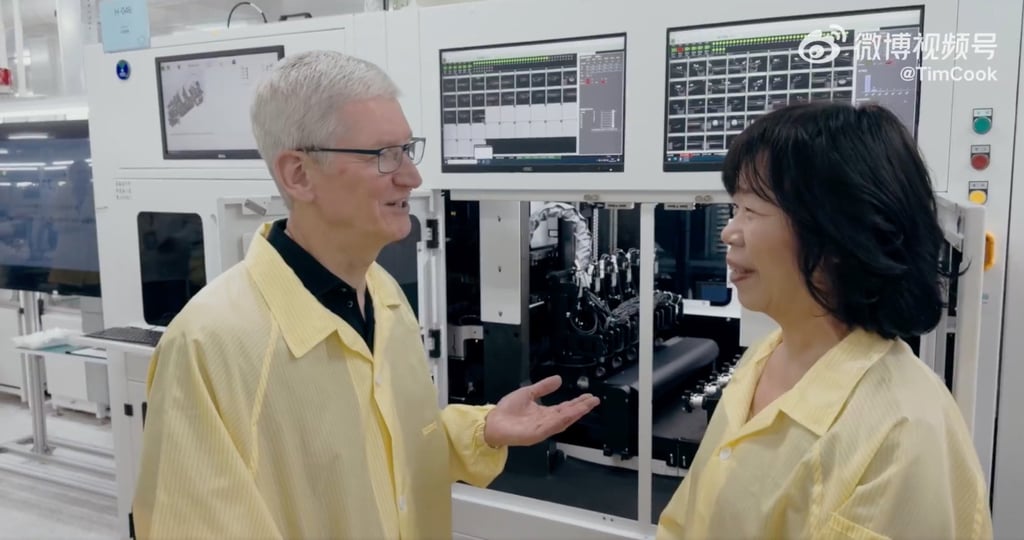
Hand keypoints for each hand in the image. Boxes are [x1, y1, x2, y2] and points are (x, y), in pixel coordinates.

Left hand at [483, 375, 600, 447]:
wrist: (492, 422)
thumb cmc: (506, 411)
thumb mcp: (527, 393)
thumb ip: (543, 387)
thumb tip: (557, 379)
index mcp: (544, 413)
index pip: (565, 407)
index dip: (577, 402)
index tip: (588, 397)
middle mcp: (545, 422)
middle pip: (568, 414)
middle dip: (581, 408)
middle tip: (594, 400)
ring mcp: (542, 429)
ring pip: (563, 421)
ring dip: (575, 413)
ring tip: (586, 406)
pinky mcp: (535, 434)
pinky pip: (550, 427)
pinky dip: (560, 421)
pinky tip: (568, 415)